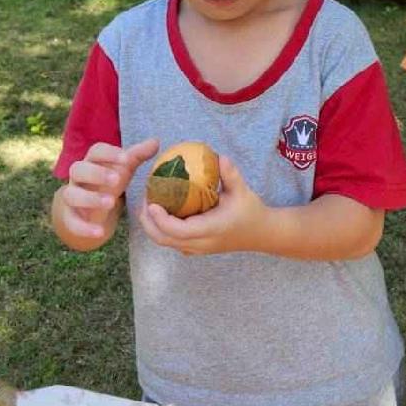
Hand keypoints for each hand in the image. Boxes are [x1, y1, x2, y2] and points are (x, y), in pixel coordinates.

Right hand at [59, 138, 158, 240]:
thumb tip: (156, 142)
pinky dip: (84, 228)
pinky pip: (72, 222)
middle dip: (96, 174)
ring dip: (90, 198)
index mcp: (92, 161)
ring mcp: (72, 196)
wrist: (92, 207)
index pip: (96, 151)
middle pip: (78, 169)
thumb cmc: (110, 181)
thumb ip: (138, 155)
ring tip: (111, 203)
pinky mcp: (70, 217)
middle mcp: (78, 177)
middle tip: (117, 180)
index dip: (109, 153)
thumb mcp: (124, 169)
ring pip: (71, 194)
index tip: (126, 159)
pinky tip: (99, 232)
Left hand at [139, 154, 270, 255]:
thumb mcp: (242, 191)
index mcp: (209, 230)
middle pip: (163, 239)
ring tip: (149, 202)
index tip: (150, 201)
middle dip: (148, 221)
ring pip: (165, 242)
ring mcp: (197, 248)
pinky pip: (172, 241)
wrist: (261, 233)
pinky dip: (161, 229)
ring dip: (152, 225)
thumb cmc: (251, 211)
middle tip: (144, 198)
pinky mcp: (196, 248)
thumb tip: (218, 156)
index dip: (160, 218)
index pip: (177, 230)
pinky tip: (162, 210)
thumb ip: (230, 174)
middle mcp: (200, 243)